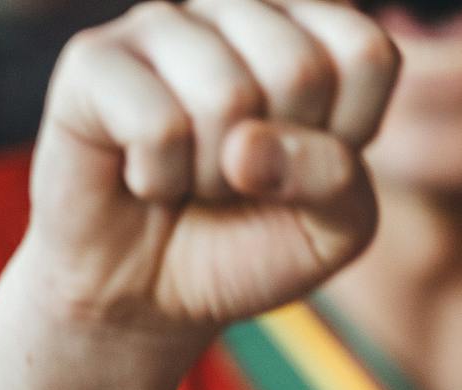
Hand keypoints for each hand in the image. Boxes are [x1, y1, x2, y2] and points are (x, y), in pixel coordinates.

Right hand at [21, 0, 399, 339]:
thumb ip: (340, 180)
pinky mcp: (94, 59)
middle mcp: (236, 11)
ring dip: (216, 175)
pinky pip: (157, 123)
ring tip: (194, 177)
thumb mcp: (334, 228)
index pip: (368, 51)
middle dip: (279, 160)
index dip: (351, 133)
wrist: (154, 290)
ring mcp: (162, 25)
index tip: (309, 163)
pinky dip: (161, 178)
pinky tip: (145, 176)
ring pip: (227, 95)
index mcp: (308, 32)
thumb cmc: (251, 242)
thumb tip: (250, 143)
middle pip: (300, 67)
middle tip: (242, 177)